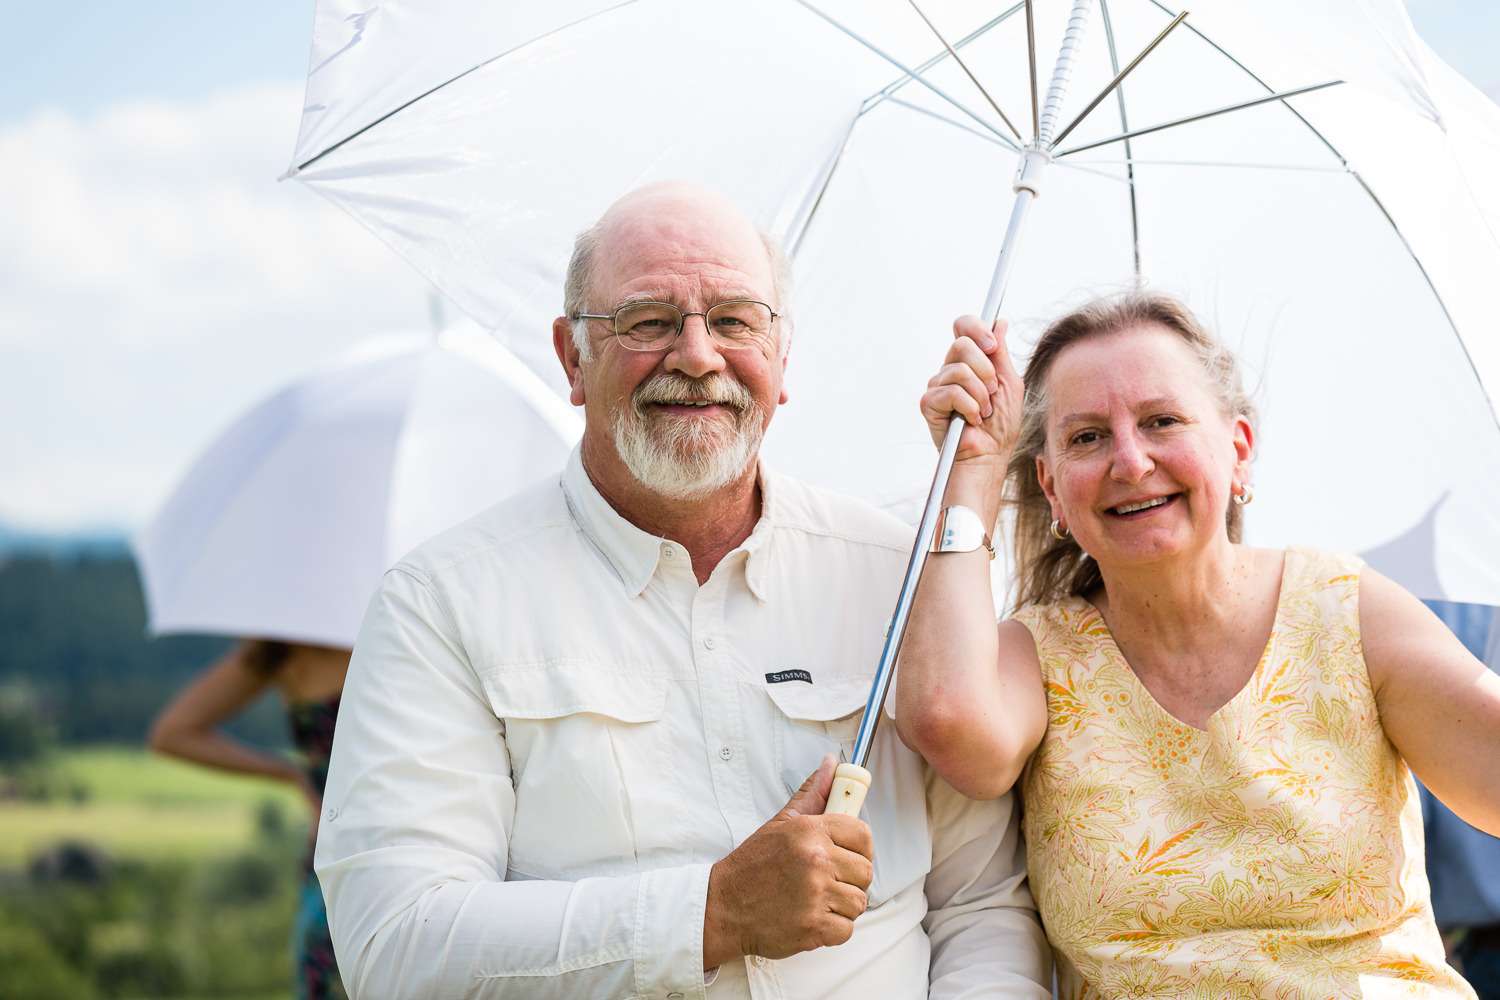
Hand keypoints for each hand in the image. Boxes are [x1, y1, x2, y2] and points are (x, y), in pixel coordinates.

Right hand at [703, 755, 874, 966]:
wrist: (723, 907)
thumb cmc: (752, 867)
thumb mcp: (780, 823)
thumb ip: (812, 794)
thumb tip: (832, 765)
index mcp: (810, 831)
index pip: (863, 835)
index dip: (860, 848)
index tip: (849, 855)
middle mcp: (816, 860)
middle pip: (865, 872)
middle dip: (850, 879)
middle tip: (827, 882)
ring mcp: (816, 895)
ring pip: (858, 902)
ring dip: (842, 906)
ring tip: (816, 900)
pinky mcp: (814, 927)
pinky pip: (847, 929)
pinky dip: (833, 929)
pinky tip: (812, 918)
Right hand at [919, 316, 1024, 471]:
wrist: (990, 456)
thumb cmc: (1000, 426)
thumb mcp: (1008, 383)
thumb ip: (1001, 354)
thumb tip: (999, 322)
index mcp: (968, 361)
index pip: (962, 326)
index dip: (976, 329)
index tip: (992, 346)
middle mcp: (950, 370)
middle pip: (961, 344)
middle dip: (985, 370)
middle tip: (991, 392)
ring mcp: (937, 386)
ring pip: (959, 370)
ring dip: (980, 395)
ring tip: (983, 412)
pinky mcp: (929, 403)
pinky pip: (952, 392)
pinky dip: (970, 408)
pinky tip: (971, 420)